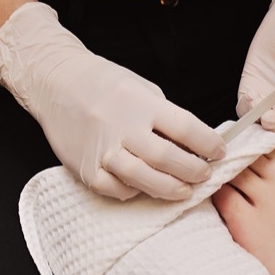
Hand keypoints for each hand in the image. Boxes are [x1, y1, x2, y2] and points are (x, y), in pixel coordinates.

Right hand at [0, 3, 225, 199]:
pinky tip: (144, 188)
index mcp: (140, 102)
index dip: (208, 144)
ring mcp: (101, 149)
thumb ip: (164, 115)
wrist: (55, 82)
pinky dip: (134, 192)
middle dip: (193, 171)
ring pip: (143, 179)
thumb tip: (194, 143)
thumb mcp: (140, 87)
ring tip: (185, 190)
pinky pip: (115, 189)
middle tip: (205, 175)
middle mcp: (122, 126)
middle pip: (167, 158)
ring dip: (170, 189)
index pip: (185, 128)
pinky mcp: (84, 168)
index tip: (219, 151)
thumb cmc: (102, 83)